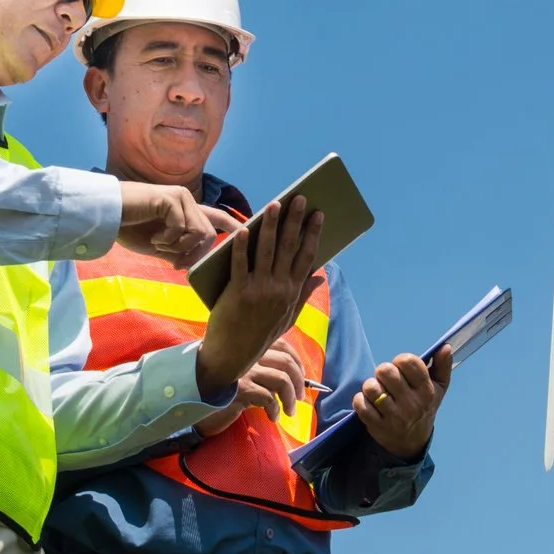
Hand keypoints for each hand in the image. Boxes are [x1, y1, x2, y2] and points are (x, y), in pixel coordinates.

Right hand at [117, 182, 240, 265]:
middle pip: (210, 234)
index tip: (248, 233)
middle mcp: (188, 201)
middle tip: (175, 263)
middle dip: (195, 254)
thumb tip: (193, 264)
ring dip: (179, 247)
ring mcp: (181, 198)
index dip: (234, 225)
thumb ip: (180, 250)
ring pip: (199, 233)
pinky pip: (182, 228)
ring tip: (160, 245)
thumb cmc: (131, 229)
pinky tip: (154, 237)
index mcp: (187, 211)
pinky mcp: (171, 198)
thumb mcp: (161, 245)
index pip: (218, 217)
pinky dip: (169, 240)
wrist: (107, 217)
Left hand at [195, 197, 323, 397]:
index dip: (313, 234)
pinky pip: (240, 264)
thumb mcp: (287, 318)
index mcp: (292, 293)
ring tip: (274, 205)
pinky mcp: (238, 292)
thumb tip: (320, 275)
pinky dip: (241, 246)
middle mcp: (279, 289)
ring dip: (270, 225)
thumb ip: (303, 295)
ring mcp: (259, 290)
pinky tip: (243, 229)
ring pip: (266, 250)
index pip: (307, 257)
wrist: (232, 356)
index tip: (318, 214)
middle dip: (295, 220)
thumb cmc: (259, 335)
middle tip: (298, 198)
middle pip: (289, 247)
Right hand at [197, 338, 306, 435]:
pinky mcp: (239, 390)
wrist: (191, 402)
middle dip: (298, 382)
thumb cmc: (218, 389)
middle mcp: (246, 355)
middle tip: (299, 398)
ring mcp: (243, 371)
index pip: (281, 344)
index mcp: (247, 346)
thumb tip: (291, 378)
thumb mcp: (240, 373)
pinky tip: (272, 417)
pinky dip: (275, 409)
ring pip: (281, 380)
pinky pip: (268, 398)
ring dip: (291, 398)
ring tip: (289, 411)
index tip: (301, 378)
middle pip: (286, 362)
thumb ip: (259, 369)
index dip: (296, 361)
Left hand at [354, 345, 450, 459]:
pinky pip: (360, 404)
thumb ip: (442, 366)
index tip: (401, 368)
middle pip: (386, 371)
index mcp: (427, 391)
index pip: (409, 362)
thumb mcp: (438, 388)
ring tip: (377, 391)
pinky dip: (360, 400)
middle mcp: (411, 404)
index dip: (401, 360)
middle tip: (387, 380)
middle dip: (383, 371)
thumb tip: (445, 347)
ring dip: (371, 386)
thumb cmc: (424, 406)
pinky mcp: (377, 426)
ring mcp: (394, 416)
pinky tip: (369, 402)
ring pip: (371, 387)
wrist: (412, 442)